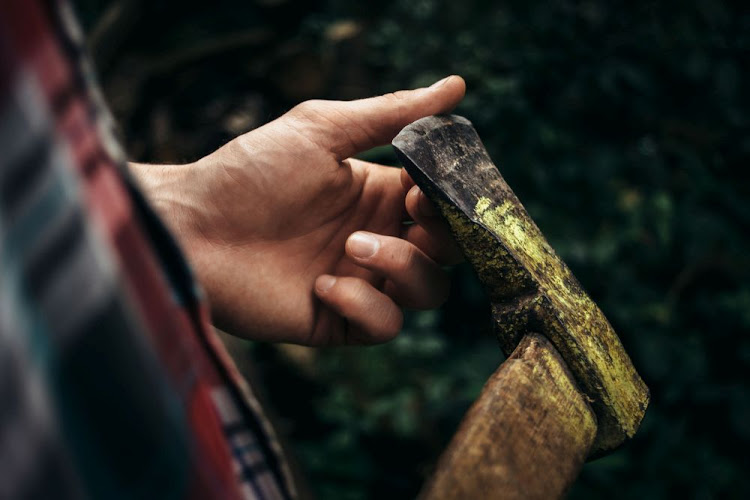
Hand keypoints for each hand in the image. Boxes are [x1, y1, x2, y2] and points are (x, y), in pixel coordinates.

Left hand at [131, 76, 465, 344]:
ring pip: (427, 291)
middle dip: (443, 237)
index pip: (443, 205)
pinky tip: (322, 284)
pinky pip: (384, 325)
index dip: (449, 200)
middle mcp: (378, 240)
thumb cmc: (250, 172)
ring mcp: (360, 282)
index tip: (424, 185)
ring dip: (403, 266)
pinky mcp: (338, 320)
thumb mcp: (322, 130)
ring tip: (351, 245)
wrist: (192, 227)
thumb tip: (458, 86)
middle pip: (449, 253)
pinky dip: (365, 305)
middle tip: (408, 214)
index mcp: (379, 196)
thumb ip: (390, 114)